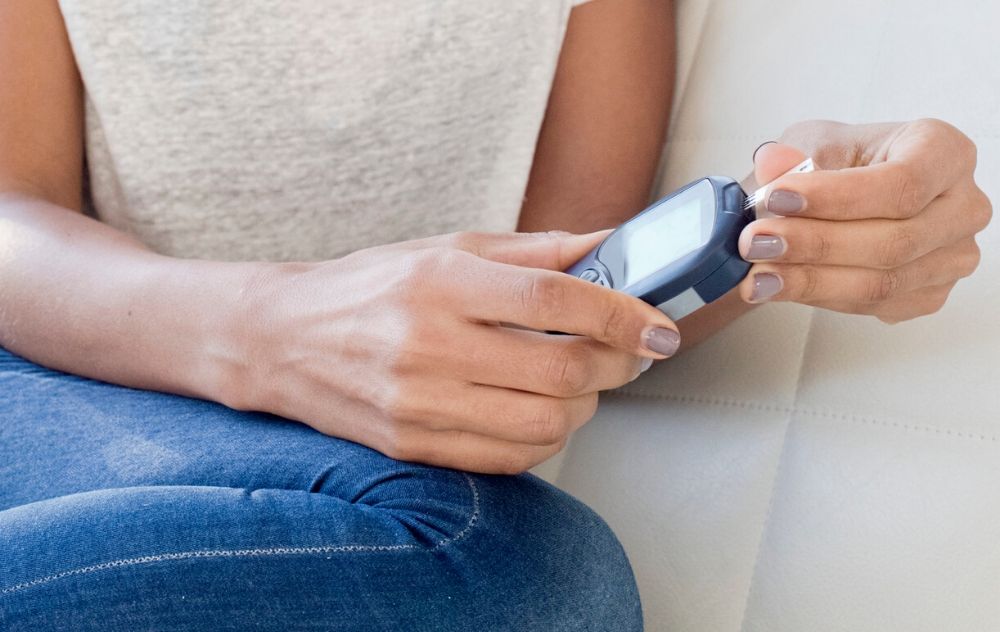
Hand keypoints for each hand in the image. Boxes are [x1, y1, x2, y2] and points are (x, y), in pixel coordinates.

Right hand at [229, 231, 678, 473]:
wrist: (284, 338)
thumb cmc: (372, 285)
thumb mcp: (447, 247)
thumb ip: (535, 251)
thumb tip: (611, 245)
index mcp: (441, 281)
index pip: (554, 299)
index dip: (621, 314)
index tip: (657, 326)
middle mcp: (428, 344)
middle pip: (559, 369)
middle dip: (616, 364)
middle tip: (629, 352)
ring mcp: (418, 403)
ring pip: (544, 423)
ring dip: (585, 404)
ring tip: (582, 380)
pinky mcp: (413, 445)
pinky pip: (510, 457)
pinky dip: (545, 436)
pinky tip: (542, 408)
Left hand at [737, 119, 991, 322]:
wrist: (837, 199)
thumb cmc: (838, 163)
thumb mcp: (813, 143)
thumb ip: (795, 156)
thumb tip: (773, 164)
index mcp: (944, 152)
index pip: (901, 184)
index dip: (836, 197)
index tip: (776, 198)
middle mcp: (962, 206)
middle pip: (893, 242)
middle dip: (814, 244)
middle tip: (755, 243)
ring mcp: (952, 257)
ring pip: (881, 283)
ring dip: (809, 280)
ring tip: (756, 274)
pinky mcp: (928, 295)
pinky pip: (871, 306)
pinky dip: (818, 298)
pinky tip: (777, 286)